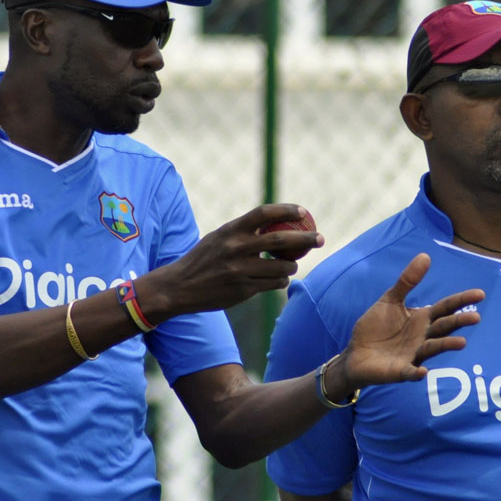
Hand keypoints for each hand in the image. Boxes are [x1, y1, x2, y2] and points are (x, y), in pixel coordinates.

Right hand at [139, 204, 322, 320]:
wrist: (180, 286)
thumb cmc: (203, 259)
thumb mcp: (219, 237)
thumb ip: (244, 231)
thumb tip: (277, 223)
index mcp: (231, 230)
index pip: (264, 213)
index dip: (287, 210)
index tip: (304, 212)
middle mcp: (236, 248)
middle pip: (281, 240)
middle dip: (306, 239)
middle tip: (320, 238)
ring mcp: (240, 270)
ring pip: (281, 267)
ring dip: (292, 266)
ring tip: (291, 265)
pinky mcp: (243, 290)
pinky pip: (272, 284)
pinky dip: (280, 281)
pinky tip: (279, 279)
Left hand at [325, 253, 483, 397]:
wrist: (356, 352)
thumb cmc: (377, 326)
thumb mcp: (391, 300)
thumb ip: (408, 281)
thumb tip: (425, 255)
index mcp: (422, 318)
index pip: (446, 308)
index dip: (462, 301)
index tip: (480, 294)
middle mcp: (423, 337)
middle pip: (444, 327)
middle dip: (459, 322)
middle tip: (476, 317)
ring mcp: (414, 355)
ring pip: (433, 348)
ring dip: (446, 345)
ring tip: (462, 342)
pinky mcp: (400, 371)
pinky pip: (410, 372)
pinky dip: (416, 372)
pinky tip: (422, 370)